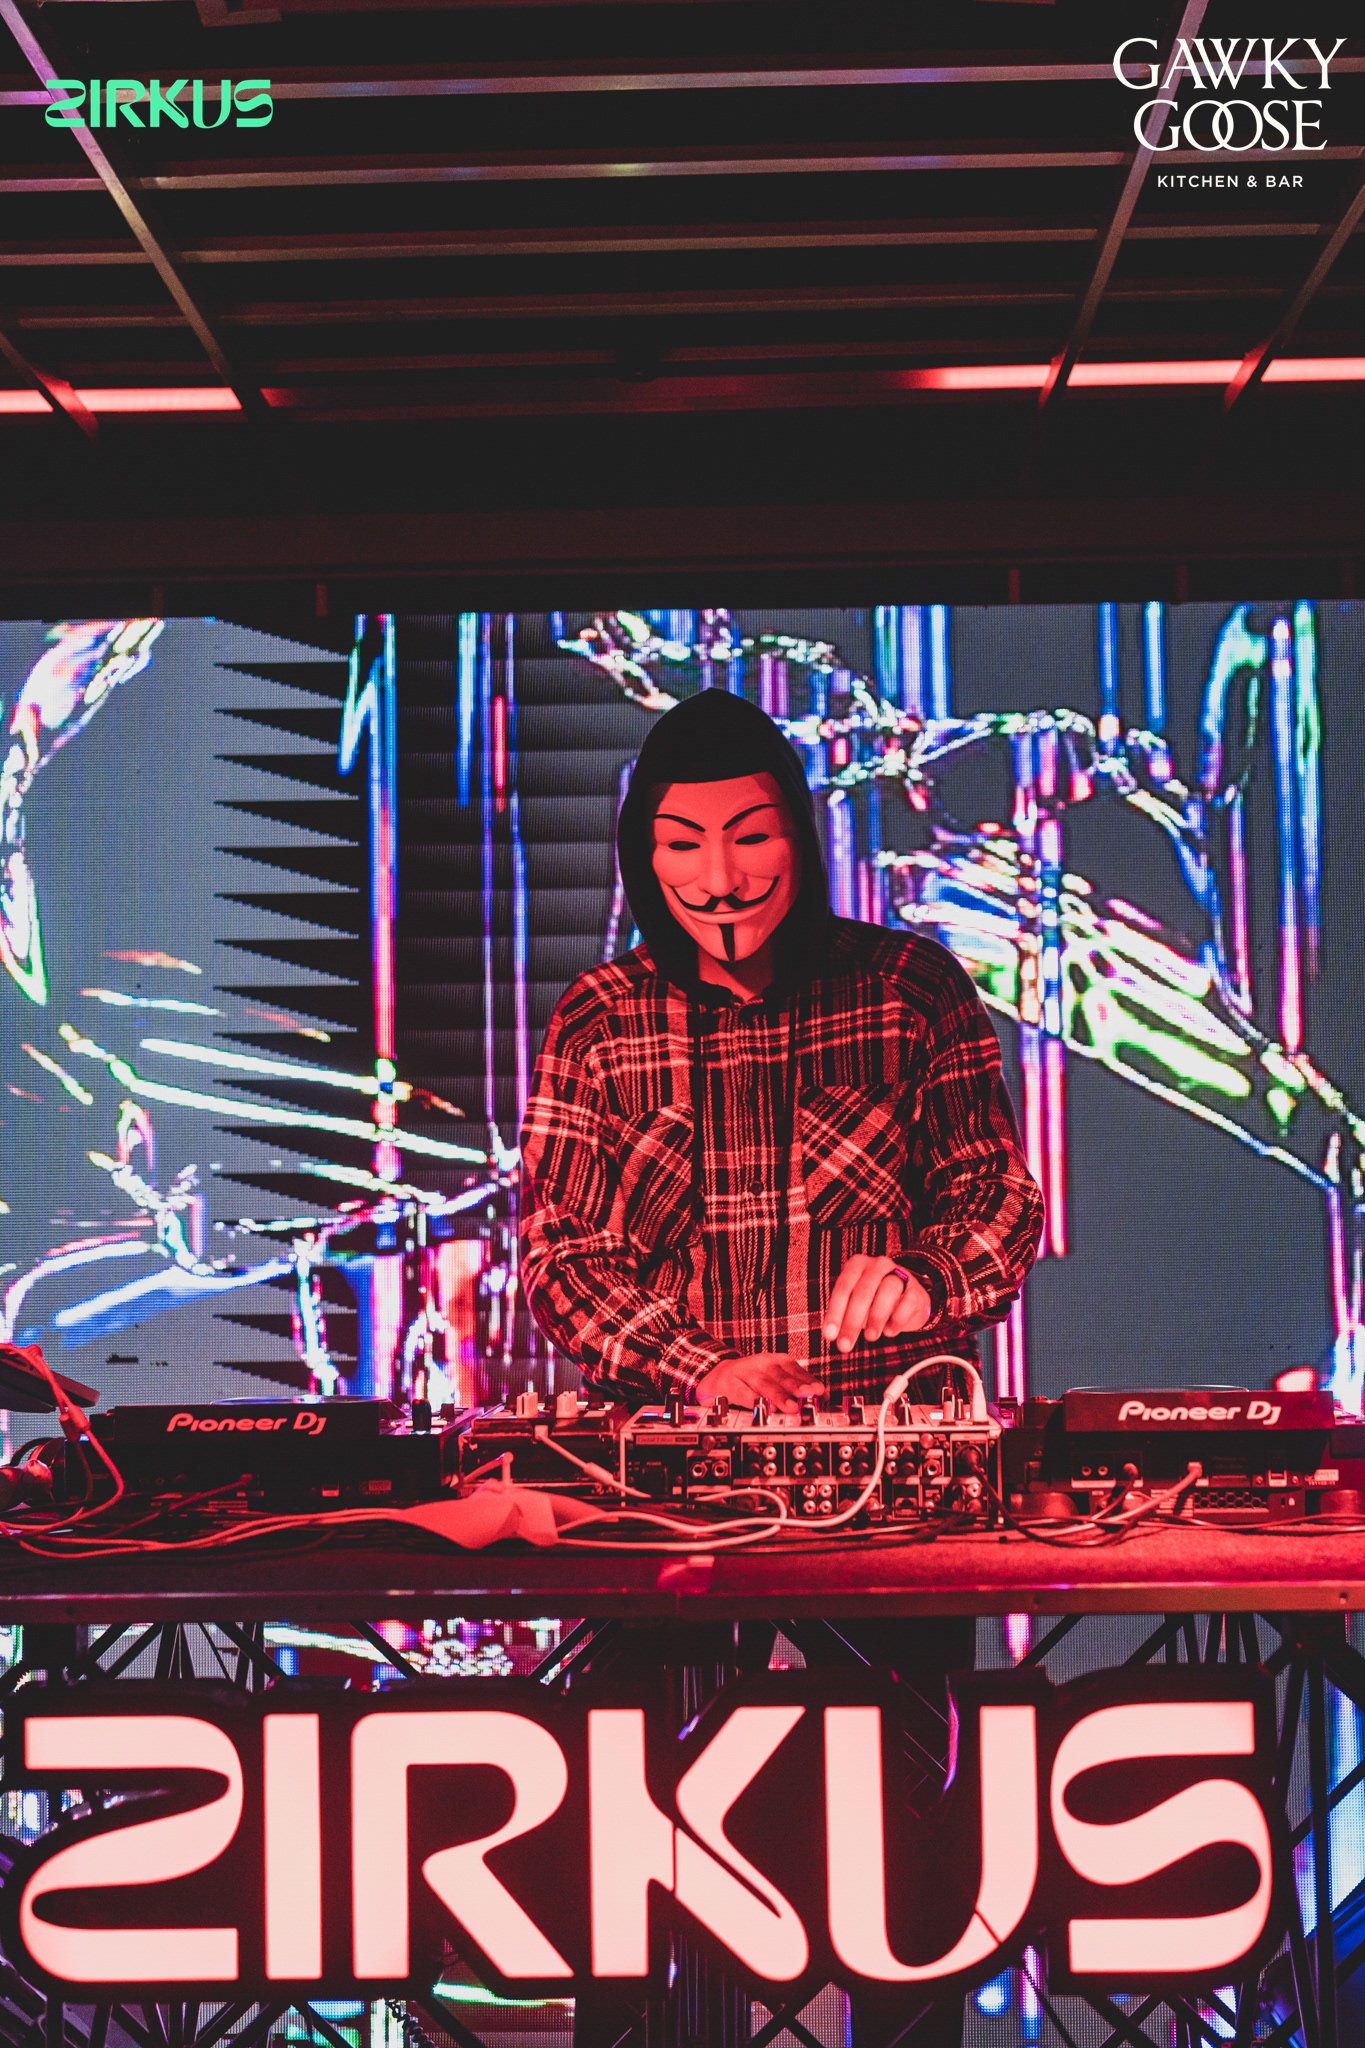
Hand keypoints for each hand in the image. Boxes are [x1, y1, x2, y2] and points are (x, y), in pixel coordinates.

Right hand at [694, 1352, 825, 1416]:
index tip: (819, 1390)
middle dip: (795, 1386)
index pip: (794, 1368)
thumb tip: (822, 1398)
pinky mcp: (729, 1384)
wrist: (719, 1375)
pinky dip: (754, 1401)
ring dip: (778, 1395)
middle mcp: (760, 1363)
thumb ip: (797, 1387)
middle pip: (780, 1374)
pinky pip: (742, 1393)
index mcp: (775, 1360)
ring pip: (763, 1383)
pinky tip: (764, 1409)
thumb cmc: (753, 1379)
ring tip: (791, 1407)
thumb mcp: (775, 1378)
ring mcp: (744, 1373)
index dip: (807, 1379)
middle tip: (808, 1396)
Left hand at [822, 1256, 930, 1354]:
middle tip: (845, 1345)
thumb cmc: (874, 1301)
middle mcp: (878, 1265)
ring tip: (870, 1337)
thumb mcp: (855, 1303)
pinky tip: (889, 1331)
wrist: (908, 1300)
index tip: (829, 1335)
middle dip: (852, 1321)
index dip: (835, 1313)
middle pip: (863, 1292)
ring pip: (887, 1292)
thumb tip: (831, 1334)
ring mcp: (900, 1274)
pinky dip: (897, 1319)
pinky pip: (908, 1302)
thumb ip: (843, 1314)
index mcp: (858, 1264)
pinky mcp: (916, 1290)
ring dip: (876, 1318)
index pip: (843, 1287)